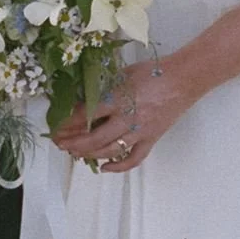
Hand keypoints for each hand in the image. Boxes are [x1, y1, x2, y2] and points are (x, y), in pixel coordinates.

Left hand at [50, 58, 192, 174]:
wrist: (183, 79)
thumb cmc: (153, 71)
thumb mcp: (124, 73)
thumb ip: (105, 87)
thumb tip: (84, 98)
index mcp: (118, 98)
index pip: (86, 115)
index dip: (68, 123)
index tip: (56, 127)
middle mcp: (127, 119)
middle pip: (94, 138)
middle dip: (73, 142)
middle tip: (60, 144)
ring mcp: (140, 132)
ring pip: (110, 150)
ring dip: (89, 154)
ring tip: (75, 153)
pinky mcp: (151, 139)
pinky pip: (134, 159)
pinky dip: (118, 166)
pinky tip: (105, 167)